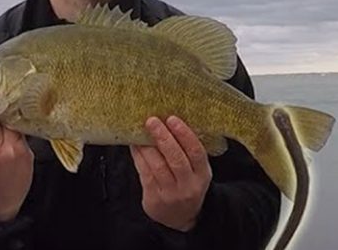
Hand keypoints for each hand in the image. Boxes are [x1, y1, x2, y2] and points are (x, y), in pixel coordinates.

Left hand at [131, 116, 212, 231]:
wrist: (181, 218)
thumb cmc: (187, 186)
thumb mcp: (196, 172)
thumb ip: (188, 153)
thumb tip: (168, 122)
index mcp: (202, 175)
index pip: (196, 152)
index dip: (184, 134)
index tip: (172, 119)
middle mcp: (188, 185)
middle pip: (176, 159)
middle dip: (163, 137)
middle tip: (152, 121)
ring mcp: (171, 194)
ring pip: (157, 166)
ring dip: (147, 146)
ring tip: (140, 130)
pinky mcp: (154, 198)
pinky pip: (144, 173)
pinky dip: (139, 156)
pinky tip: (135, 145)